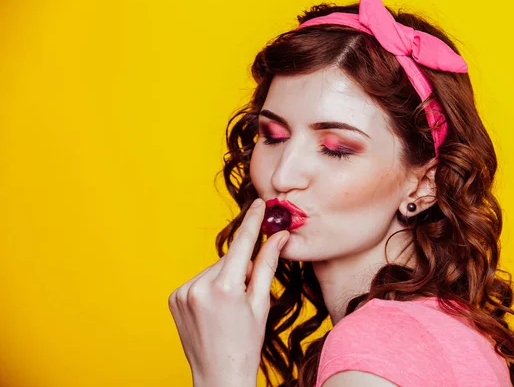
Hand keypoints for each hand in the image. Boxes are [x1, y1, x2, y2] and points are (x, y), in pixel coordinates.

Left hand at [168, 198, 289, 386]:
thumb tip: (278, 237)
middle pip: (228, 259)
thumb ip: (267, 266)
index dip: (252, 222)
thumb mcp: (261, 304)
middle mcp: (200, 287)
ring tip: (229, 306)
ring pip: (213, 269)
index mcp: (225, 289)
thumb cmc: (245, 344)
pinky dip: (210, 285)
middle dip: (242, 265)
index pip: (243, 244)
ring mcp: (183, 292)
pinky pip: (199, 279)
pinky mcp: (174, 297)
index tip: (259, 204)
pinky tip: (215, 307)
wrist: (218, 374)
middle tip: (248, 291)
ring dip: (225, 277)